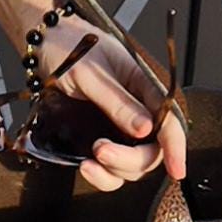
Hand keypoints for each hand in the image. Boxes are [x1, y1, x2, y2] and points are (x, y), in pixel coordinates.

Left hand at [35, 16, 186, 191]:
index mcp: (144, 87)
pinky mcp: (98, 140)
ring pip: (131, 166)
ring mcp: (117, 129)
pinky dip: (101, 176)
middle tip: (100, 149)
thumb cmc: (70, 48)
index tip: (177, 169)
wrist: (44, 45)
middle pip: (151, 151)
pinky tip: (85, 166)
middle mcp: (136, 112)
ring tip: (89, 159)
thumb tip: (146, 129)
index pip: (170, 121)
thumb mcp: (92, 73)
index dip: (176, 147)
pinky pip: (109, 169)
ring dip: (113, 170)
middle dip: (130, 160)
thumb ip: (118, 101)